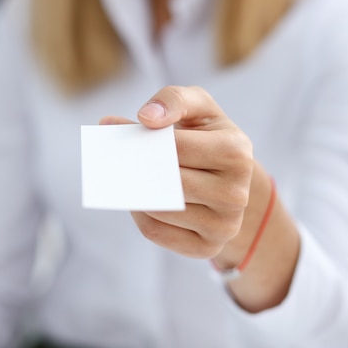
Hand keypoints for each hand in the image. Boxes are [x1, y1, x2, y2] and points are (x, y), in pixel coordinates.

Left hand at [101, 85, 252, 258]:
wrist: (231, 178)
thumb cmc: (207, 134)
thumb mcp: (199, 106)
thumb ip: (174, 99)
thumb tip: (146, 117)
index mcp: (237, 151)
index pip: (177, 147)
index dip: (143, 136)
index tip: (116, 128)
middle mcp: (236, 192)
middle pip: (167, 179)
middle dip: (134, 164)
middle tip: (111, 154)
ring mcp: (225, 225)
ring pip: (158, 207)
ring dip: (134, 189)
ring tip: (126, 173)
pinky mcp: (208, 248)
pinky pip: (156, 231)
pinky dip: (139, 213)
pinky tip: (139, 196)